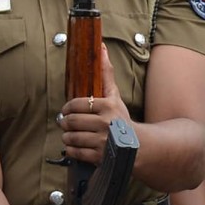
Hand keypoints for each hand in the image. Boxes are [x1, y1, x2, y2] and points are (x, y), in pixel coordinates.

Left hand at [58, 44, 131, 165]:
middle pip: (70, 121)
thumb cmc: (122, 119)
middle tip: (68, 124)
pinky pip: (75, 152)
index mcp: (107, 106)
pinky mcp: (99, 157)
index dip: (67, 108)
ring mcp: (102, 141)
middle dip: (66, 123)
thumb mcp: (114, 96)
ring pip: (70, 137)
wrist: (139, 147)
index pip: (75, 105)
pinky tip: (78, 146)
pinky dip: (72, 150)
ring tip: (73, 135)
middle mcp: (105, 124)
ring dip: (68, 137)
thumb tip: (101, 47)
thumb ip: (105, 73)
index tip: (67, 111)